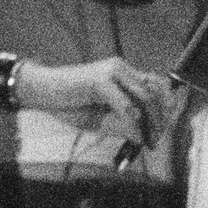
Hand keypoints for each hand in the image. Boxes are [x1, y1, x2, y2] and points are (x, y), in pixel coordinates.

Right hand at [17, 56, 182, 148]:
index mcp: (121, 71)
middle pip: (154, 92)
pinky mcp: (100, 82)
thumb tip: (144, 136)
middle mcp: (119, 67)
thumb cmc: (69, 103)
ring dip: (150, 123)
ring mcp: (110, 72)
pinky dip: (133, 125)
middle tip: (156, 139)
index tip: (163, 128)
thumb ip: (123, 122)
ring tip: (148, 140)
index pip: (155, 83)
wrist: (42, 90)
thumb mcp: (102, 116)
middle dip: (160, 119)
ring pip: (144, 98)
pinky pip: (126, 107)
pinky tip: (134, 137)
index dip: (165, 106)